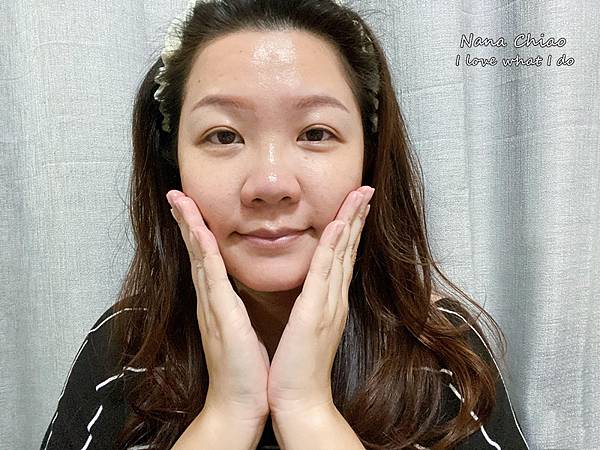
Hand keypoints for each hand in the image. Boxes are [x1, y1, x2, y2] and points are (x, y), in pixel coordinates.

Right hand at [166, 190, 269, 426]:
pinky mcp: (221, 315)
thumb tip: (237, 293)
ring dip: (189, 227)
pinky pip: (212, 276)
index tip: (191, 207)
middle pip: (196, 251)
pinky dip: (204, 252)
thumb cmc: (246, 368)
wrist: (240, 403)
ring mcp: (212, 305)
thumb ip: (235, 308)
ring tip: (179, 200)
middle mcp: (210, 299)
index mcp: (219, 300)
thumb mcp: (242, 328)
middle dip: (186, 221)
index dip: (198, 231)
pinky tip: (199, 232)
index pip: (207, 258)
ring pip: (199, 257)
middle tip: (176, 194)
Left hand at [266, 185, 374, 417]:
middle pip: (348, 250)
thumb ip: (312, 306)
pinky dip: (334, 247)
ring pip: (341, 254)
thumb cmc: (298, 367)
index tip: (355, 206)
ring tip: (360, 195)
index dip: (350, 230)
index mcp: (329, 302)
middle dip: (357, 217)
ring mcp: (327, 304)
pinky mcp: (314, 312)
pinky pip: (324, 272)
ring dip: (351, 222)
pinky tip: (340, 225)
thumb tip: (311, 290)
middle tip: (366, 190)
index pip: (342, 258)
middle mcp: (334, 298)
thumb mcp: (307, 329)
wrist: (300, 400)